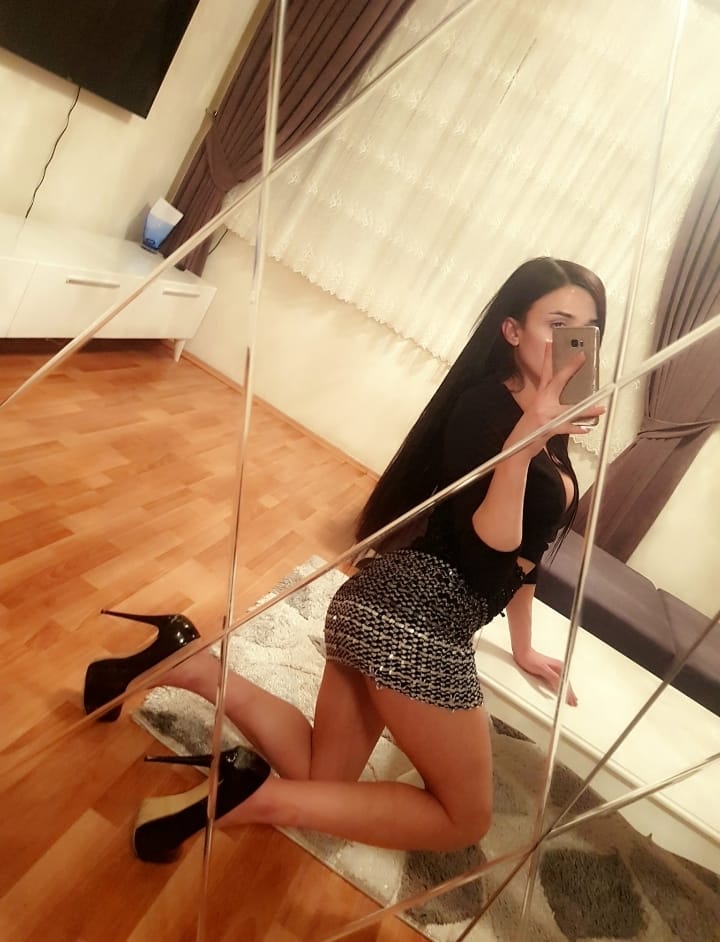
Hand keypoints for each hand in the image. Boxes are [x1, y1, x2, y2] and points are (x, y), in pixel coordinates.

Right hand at [511, 341, 604, 456]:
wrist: (516, 448)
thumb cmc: (529, 430)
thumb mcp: (538, 411)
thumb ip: (552, 403)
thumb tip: (574, 398)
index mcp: (540, 396)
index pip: (545, 372)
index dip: (548, 357)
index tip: (552, 343)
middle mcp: (541, 402)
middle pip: (558, 380)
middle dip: (571, 368)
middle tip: (582, 357)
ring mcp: (544, 415)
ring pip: (570, 409)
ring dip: (587, 410)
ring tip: (599, 408)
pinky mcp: (547, 428)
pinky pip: (566, 427)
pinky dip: (577, 429)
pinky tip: (585, 428)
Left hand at [513, 647, 577, 705]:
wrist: (524, 653)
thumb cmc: (531, 659)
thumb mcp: (543, 669)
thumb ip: (552, 676)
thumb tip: (560, 683)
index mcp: (559, 667)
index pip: (566, 684)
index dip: (569, 694)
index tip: (570, 701)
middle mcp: (559, 668)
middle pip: (567, 684)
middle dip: (571, 694)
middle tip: (574, 703)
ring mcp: (555, 670)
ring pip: (564, 683)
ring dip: (568, 691)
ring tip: (571, 699)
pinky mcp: (550, 671)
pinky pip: (559, 681)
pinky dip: (562, 687)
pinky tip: (562, 690)